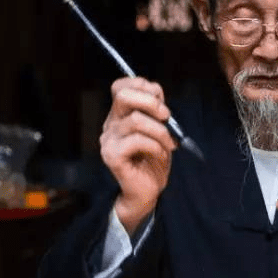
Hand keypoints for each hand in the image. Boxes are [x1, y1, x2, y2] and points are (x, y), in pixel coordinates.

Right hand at [100, 77, 177, 234]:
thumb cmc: (154, 160)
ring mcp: (109, 141)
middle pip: (123, 96)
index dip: (143, 86)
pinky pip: (137, 141)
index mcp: (120, 115)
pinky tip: (160, 155)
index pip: (120, 86)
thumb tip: (156, 91)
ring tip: (168, 144)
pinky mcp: (112, 156)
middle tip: (167, 117)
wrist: (148, 191)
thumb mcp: (160, 129)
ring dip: (160, 131)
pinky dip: (156, 146)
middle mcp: (110, 125)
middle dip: (151, 102)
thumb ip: (156, 109)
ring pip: (135, 120)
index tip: (161, 101)